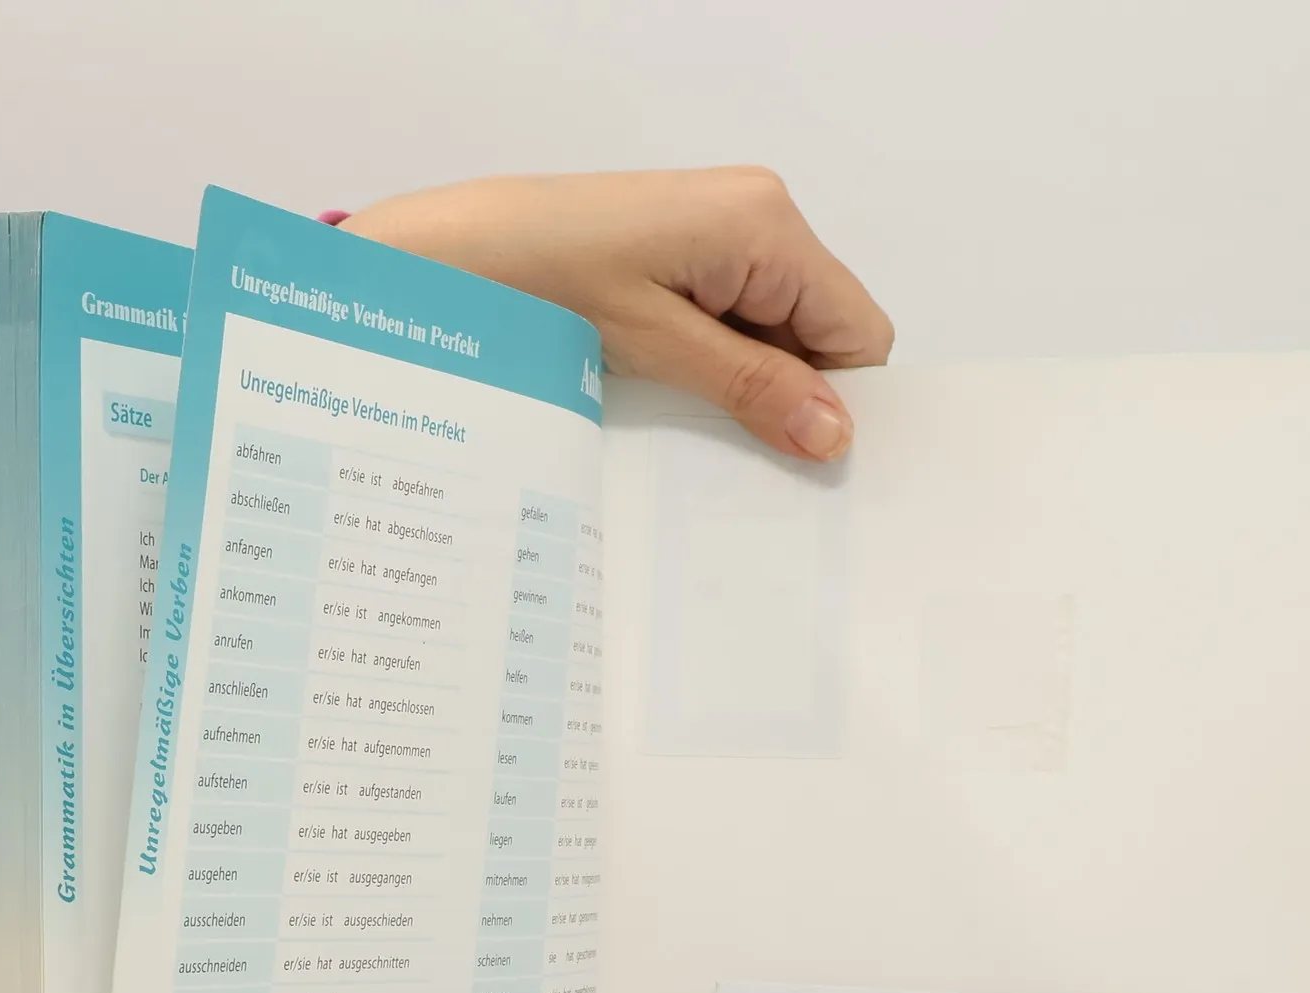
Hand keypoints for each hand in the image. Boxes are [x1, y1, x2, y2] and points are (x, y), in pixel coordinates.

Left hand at [341, 168, 893, 462]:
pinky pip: (736, 321)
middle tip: (745, 454)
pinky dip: (720, 365)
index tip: (804, 458)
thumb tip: (836, 436)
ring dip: (750, 383)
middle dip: (794, 394)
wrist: (451, 252)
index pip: (859, 330)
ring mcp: (722, 232)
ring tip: (697, 419)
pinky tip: (679, 393)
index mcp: (766, 225)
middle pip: (823, 332)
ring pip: (780, 334)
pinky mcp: (686, 251)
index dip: (842, 399)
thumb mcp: (658, 347)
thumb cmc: (545, 280)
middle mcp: (758, 216)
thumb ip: (754, 387)